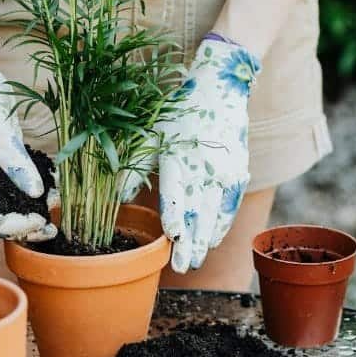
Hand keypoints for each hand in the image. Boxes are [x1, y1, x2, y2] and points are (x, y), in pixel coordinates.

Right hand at [0, 30, 55, 240]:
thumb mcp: (0, 134)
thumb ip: (17, 165)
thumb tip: (35, 195)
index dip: (10, 227)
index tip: (36, 220)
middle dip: (24, 227)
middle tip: (51, 228)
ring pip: (11, 202)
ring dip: (33, 211)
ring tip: (56, 213)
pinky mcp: (6, 157)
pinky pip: (21, 182)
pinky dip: (37, 189)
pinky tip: (56, 189)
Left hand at [154, 34, 260, 271]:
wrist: (221, 90)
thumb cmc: (179, 114)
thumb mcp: (151, 133)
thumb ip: (135, 167)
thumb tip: (117, 198)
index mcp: (178, 153)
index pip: (177, 188)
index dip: (175, 212)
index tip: (172, 234)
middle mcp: (204, 165)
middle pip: (197, 209)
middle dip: (191, 240)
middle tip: (183, 266)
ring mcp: (224, 171)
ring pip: (215, 212)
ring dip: (205, 239)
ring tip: (194, 261)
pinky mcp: (238, 173)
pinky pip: (230, 205)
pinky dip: (221, 225)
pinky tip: (213, 241)